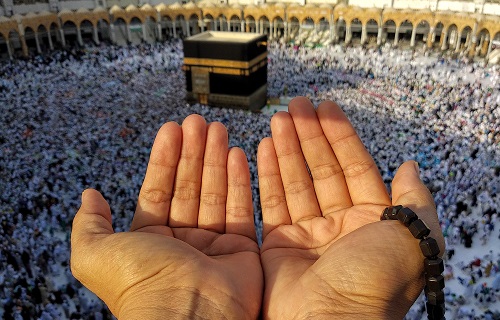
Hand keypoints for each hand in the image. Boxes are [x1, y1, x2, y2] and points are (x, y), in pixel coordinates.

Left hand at [71, 115, 262, 318]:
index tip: (171, 128)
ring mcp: (212, 244)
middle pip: (189, 185)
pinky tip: (236, 153)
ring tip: (216, 128)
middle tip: (197, 121)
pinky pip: (240, 208)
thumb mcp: (95, 253)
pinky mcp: (240, 250)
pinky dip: (238, 180)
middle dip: (192, 151)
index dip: (164, 158)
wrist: (185, 316)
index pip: (158, 189)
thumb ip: (89, 223)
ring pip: (214, 192)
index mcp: (150, 239)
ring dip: (214, 158)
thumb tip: (89, 194)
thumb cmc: (139, 284)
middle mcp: (181, 240)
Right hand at [257, 98, 444, 318]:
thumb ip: (415, 199)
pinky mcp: (280, 245)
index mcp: (373, 222)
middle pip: (322, 169)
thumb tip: (411, 167)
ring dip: (287, 148)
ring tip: (279, 119)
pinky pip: (273, 202)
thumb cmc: (375, 284)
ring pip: (296, 181)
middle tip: (297, 105)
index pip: (354, 167)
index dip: (341, 136)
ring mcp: (309, 235)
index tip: (327, 108)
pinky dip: (268, 174)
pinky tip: (265, 147)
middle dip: (310, 135)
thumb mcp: (412, 236)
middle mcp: (341, 226)